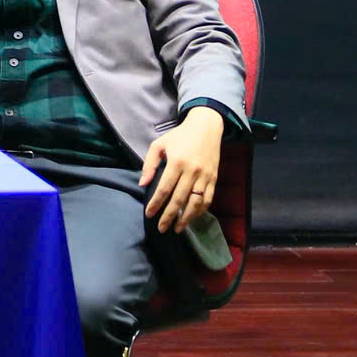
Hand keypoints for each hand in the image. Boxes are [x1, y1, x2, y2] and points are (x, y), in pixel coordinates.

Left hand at [139, 109, 223, 232]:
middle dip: (169, 216)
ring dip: (186, 218)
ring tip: (177, 228)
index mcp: (177, 162)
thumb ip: (149, 164)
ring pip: (196, 202)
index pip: (164, 188)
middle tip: (161, 228)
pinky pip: (208, 199)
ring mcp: (205, 176)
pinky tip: (192, 217)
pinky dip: (201, 211)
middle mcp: (192, 171)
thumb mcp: (159, 144)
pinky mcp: (214, 178)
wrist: (206, 127)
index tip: (149, 214)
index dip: (156, 203)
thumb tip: (142, 184)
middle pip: (179, 199)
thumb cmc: (179, 136)